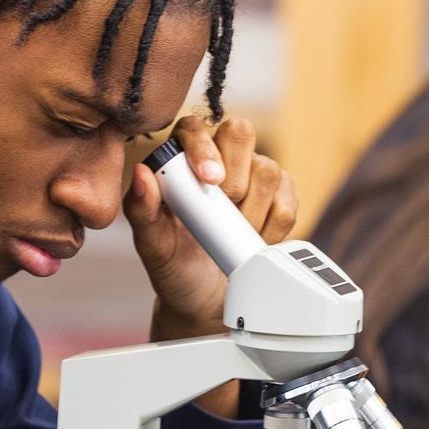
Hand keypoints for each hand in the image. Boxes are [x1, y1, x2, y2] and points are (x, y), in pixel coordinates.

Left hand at [125, 112, 297, 337]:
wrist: (206, 299)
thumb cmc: (174, 266)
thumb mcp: (151, 245)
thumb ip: (141, 210)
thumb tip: (141, 173)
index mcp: (180, 160)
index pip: (194, 129)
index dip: (204, 149)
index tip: (210, 180)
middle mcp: (219, 159)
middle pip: (240, 133)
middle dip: (236, 179)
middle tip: (223, 213)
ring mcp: (253, 176)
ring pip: (268, 170)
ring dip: (252, 211)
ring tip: (233, 235)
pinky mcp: (281, 197)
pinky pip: (288, 202)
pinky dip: (272, 229)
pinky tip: (254, 241)